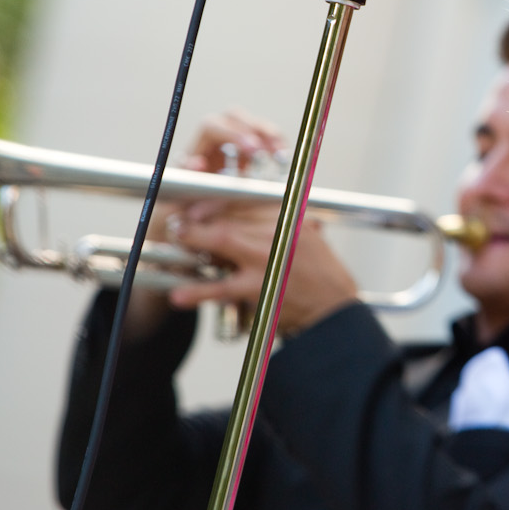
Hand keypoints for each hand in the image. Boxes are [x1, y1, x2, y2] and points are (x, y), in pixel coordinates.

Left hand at [167, 206, 358, 335]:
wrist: (334, 310)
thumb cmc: (321, 275)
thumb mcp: (306, 237)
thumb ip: (280, 223)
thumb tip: (247, 212)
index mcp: (289, 218)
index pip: (246, 199)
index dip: (217, 200)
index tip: (198, 206)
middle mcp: (278, 232)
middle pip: (231, 214)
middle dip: (200, 216)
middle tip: (179, 222)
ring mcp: (267, 259)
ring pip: (221, 239)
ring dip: (193, 238)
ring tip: (174, 237)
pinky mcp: (259, 288)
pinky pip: (221, 287)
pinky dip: (198, 291)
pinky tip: (178, 294)